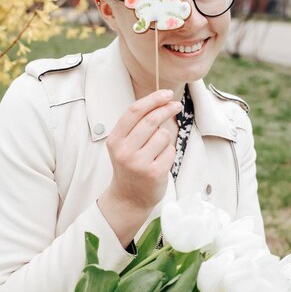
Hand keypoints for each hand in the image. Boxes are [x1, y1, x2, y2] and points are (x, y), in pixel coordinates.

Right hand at [98, 90, 180, 245]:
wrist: (129, 198)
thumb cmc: (130, 166)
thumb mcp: (125, 144)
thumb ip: (138, 125)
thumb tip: (163, 101)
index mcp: (115, 140)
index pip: (134, 111)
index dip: (153, 99)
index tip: (167, 93)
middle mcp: (124, 151)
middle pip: (151, 120)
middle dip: (167, 109)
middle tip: (176, 105)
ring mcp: (139, 163)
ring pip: (163, 135)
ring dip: (166, 138)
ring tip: (158, 149)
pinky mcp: (154, 173)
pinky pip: (170, 151)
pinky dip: (169, 152)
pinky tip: (160, 161)